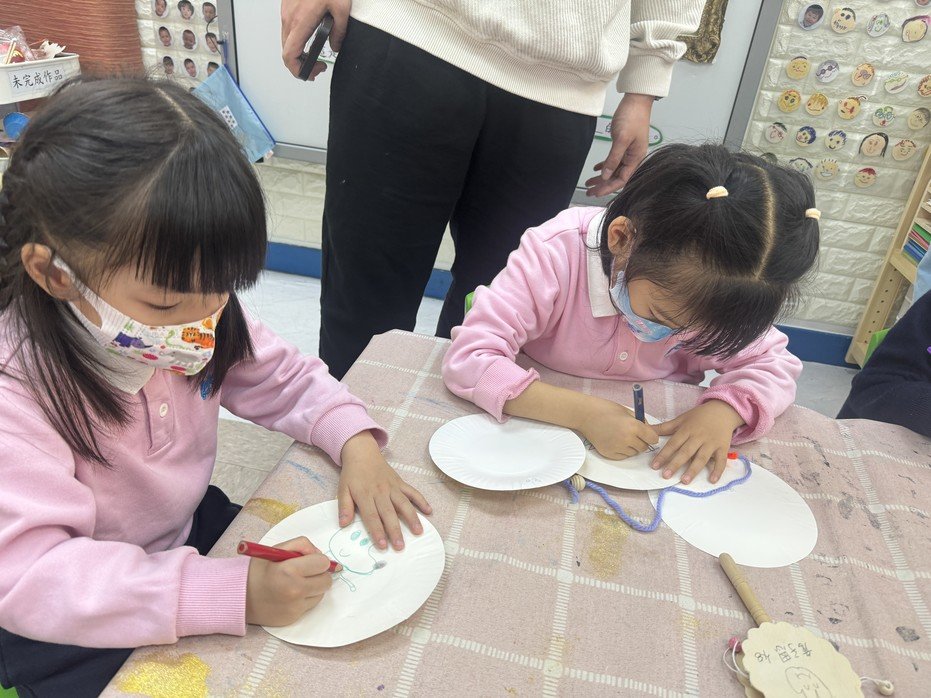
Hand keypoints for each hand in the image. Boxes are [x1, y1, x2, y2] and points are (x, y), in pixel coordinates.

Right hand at [245, 537, 332, 625]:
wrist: (240, 597)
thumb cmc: (258, 571)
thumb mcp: (276, 549)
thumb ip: (301, 545)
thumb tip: (320, 554)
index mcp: (289, 570)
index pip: (323, 563)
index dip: (317, 560)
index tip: (309, 561)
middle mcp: (294, 590)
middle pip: (327, 580)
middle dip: (319, 574)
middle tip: (306, 572)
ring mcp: (295, 607)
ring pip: (321, 593)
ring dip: (314, 587)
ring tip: (296, 583)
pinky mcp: (294, 618)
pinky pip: (311, 605)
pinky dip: (305, 598)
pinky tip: (291, 595)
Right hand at [280, 0, 349, 78]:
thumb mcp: (341, 7)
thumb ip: (340, 30)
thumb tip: (336, 46)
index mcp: (300, 22)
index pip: (290, 56)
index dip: (298, 71)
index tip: (310, 74)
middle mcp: (289, 18)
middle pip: (287, 52)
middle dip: (301, 65)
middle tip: (317, 67)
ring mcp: (286, 11)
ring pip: (287, 41)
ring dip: (298, 52)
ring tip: (313, 55)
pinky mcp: (287, 6)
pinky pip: (288, 29)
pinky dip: (296, 40)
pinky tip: (309, 37)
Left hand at [338, 431, 431, 550]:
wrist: (362, 453)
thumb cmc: (352, 475)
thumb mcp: (342, 490)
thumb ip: (344, 507)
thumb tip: (343, 524)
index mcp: (365, 495)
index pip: (371, 517)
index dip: (377, 531)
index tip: (382, 545)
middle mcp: (380, 492)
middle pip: (389, 514)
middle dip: (395, 530)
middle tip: (400, 546)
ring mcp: (392, 487)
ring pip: (404, 504)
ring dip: (412, 518)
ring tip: (418, 532)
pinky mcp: (400, 483)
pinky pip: (412, 492)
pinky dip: (421, 501)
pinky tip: (429, 511)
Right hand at [580, 397, 658, 458]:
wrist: (586, 415)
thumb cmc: (606, 410)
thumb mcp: (628, 411)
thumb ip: (641, 422)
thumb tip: (649, 432)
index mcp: (634, 426)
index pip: (653, 439)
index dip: (650, 435)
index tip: (647, 433)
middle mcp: (627, 439)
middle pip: (644, 448)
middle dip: (641, 441)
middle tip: (632, 434)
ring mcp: (617, 448)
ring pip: (633, 453)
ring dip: (631, 446)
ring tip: (621, 436)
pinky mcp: (609, 454)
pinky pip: (623, 456)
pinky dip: (622, 451)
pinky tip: (614, 440)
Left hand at [585, 93, 653, 196]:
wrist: (637, 100)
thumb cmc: (632, 117)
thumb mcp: (621, 139)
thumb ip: (613, 158)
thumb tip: (606, 176)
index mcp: (636, 158)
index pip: (621, 179)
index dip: (608, 187)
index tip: (595, 192)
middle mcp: (633, 157)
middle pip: (617, 177)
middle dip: (603, 185)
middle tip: (589, 191)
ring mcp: (629, 152)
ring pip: (614, 169)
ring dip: (602, 176)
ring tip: (589, 182)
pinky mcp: (624, 145)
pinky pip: (614, 160)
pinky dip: (604, 165)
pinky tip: (595, 169)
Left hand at [651, 400, 744, 484]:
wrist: (722, 410)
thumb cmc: (699, 416)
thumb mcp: (681, 419)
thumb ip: (665, 427)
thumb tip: (647, 429)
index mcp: (686, 430)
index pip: (673, 444)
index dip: (663, 455)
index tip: (654, 466)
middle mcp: (698, 437)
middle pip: (685, 452)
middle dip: (675, 464)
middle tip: (666, 476)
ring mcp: (711, 443)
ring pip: (701, 458)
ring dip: (693, 470)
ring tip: (684, 481)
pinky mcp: (723, 447)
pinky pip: (721, 460)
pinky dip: (718, 470)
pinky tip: (712, 480)